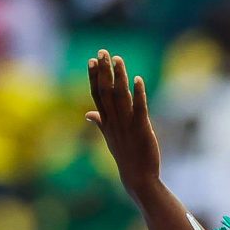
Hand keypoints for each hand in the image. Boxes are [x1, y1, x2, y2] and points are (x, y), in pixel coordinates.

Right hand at [85, 52, 160, 188]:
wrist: (137, 178)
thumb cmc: (125, 157)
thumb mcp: (109, 138)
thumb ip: (99, 123)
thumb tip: (88, 113)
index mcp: (105, 122)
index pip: (96, 94)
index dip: (94, 77)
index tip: (92, 60)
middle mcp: (113, 121)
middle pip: (106, 91)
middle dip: (104, 71)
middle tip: (103, 52)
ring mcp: (127, 125)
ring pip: (121, 96)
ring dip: (119, 77)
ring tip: (118, 59)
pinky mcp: (142, 129)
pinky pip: (139, 108)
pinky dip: (139, 94)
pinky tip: (138, 79)